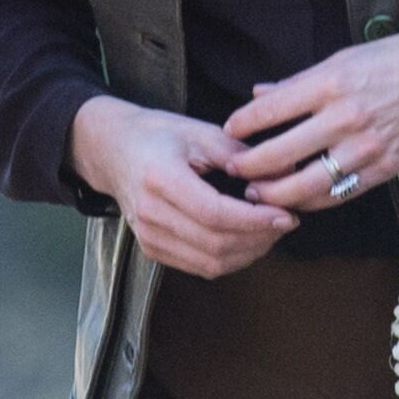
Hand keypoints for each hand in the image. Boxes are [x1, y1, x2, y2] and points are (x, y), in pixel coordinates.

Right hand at [69, 94, 297, 277]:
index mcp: (160, 178)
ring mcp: (148, 236)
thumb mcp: (199, 132)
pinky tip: (248, 240)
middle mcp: (150, 213)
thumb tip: (285, 172)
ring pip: (211, 262)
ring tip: (270, 231)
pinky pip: (200, 267)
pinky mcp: (152, 249)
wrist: (113, 151)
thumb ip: (240, 154)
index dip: (255, 220)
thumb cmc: (157, 136)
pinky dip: (231, 259)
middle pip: (216, 243)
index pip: (215, 214)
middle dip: (259, 237)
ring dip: (249, 252)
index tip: (285, 215)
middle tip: (285, 221)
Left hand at [223, 25, 398, 213]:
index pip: (271, 110)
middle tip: (232, 170)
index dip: (242, 125)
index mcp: (332, 82)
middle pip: (281, 154)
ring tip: (256, 193)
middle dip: (249, 167)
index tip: (229, 131)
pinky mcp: (385, 167)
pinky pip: (339, 192)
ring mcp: (367, 146)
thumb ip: (300, 82)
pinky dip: (312, 200)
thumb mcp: (346, 58)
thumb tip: (259, 96)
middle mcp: (346, 116)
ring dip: (275, 193)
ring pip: (307, 184)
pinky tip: (295, 199)